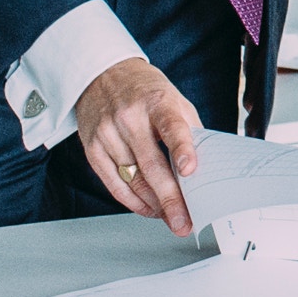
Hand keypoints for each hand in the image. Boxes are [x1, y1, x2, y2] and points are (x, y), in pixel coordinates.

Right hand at [73, 56, 201, 235]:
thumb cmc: (145, 90)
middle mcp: (129, 117)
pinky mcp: (92, 148)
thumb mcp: (174, 99)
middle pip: (151, 165)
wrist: (102, 74)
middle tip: (183, 222)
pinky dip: (133, 202)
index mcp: (156, 101)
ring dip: (154, 205)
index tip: (190, 170)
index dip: (182, 149)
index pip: (171, 127)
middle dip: (170, 199)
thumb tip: (205, 169)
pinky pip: (113, 185)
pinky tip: (148, 209)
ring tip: (171, 218)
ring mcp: (107, 134)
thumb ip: (189, 130)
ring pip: (132, 180)